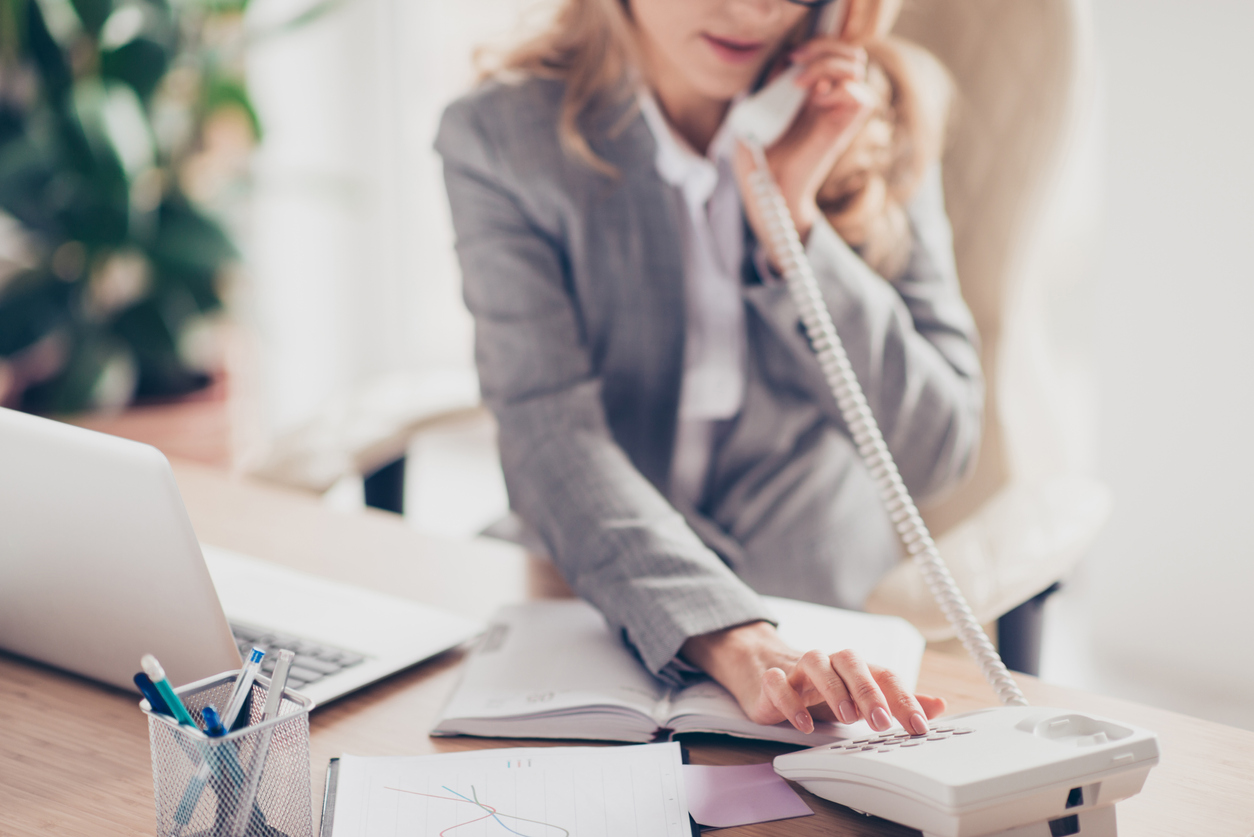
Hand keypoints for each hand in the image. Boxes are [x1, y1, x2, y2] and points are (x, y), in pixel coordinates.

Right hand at [681, 621, 944, 734]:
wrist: (764, 666)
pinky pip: (778, 682)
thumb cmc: (819, 686)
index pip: (884, 674)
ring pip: (815, 662)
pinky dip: (791, 700)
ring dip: (833, 688)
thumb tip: (939, 705)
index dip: (904, 699)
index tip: (919, 726)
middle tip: (883, 723)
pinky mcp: (771, 679)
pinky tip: (804, 724)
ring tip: (846, 718)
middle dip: (869, 692)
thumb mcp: (860, 696)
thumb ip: (897, 701)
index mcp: (854, 668)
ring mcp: (798, 668)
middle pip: (851, 662)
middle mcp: (828, 662)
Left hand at [733, 38, 875, 257]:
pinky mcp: (844, 127)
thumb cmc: (759, 157)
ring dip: (828, 64)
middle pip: (849, 51)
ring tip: (801, 83)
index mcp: (811, 92)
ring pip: (857, 65)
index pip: (831, 50)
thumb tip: (784, 62)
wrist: (768, 188)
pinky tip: (817, 101)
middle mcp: (830, 98)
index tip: (789, 57)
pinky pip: (861, 94)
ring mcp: (838, 111)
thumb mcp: (756, 112)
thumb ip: (771, 84)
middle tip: (798, 62)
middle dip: (824, 46)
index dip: (815, 44)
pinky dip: (839, 89)